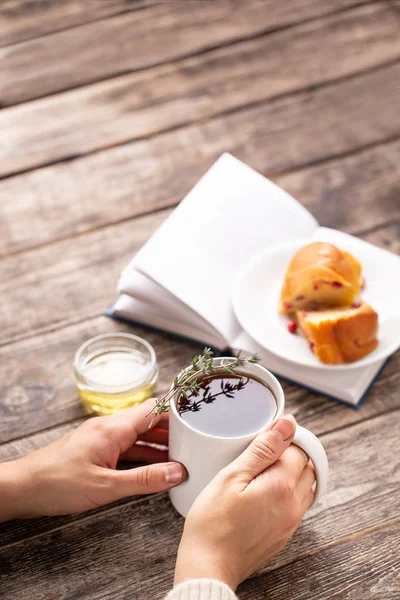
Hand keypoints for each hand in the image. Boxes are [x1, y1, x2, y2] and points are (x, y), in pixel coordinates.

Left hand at [0, 399, 185, 519]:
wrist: (23, 488)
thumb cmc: (58, 484)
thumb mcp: (106, 487)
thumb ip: (144, 479)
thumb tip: (177, 473)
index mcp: (114, 428)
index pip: (153, 409)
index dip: (176, 410)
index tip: (198, 415)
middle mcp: (109, 427)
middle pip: (148, 421)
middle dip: (172, 430)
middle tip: (197, 440)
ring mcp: (101, 437)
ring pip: (138, 435)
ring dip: (158, 445)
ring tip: (182, 456)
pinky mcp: (96, 449)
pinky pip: (126, 447)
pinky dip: (142, 455)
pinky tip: (154, 468)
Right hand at [174, 415, 314, 589]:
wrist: (208, 566)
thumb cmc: (213, 522)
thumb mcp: (232, 477)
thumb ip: (263, 449)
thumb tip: (288, 424)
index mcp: (283, 486)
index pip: (301, 449)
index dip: (284, 437)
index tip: (264, 437)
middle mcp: (294, 505)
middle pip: (308, 467)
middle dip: (290, 453)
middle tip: (261, 451)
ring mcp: (290, 523)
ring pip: (305, 486)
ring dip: (291, 473)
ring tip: (260, 471)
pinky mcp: (283, 535)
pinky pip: (296, 505)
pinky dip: (287, 492)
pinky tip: (262, 491)